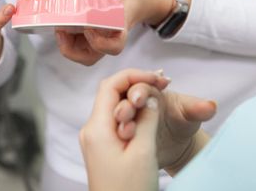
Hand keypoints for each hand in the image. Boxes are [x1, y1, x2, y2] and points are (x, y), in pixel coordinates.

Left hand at [56, 0, 175, 65]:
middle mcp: (108, 39)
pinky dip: (65, 39)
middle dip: (73, 51)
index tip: (89, 27)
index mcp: (121, 27)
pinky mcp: (89, 38)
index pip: (115, 46)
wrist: (138, 2)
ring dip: (66, 45)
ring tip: (59, 27)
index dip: (100, 43)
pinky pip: (75, 46)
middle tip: (62, 30)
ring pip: (81, 55)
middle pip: (91, 58)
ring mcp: (98, 40)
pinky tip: (60, 22)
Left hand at [80, 69, 170, 190]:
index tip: (157, 78)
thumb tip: (149, 97)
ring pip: (115, 108)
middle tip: (163, 85)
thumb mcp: (144, 151)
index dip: (134, 76)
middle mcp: (92, 131)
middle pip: (111, 94)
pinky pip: (116, 123)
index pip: (110, 86)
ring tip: (160, 99)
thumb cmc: (130, 190)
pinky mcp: (103, 150)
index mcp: (97, 128)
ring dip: (136, 102)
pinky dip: (134, 116)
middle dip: (137, 86)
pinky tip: (150, 117)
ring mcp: (96, 141)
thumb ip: (147, 118)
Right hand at [113, 79, 215, 174]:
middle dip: (124, 106)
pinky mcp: (122, 136)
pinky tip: (124, 144)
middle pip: (122, 100)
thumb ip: (198, 108)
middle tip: (125, 113)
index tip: (139, 98)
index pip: (138, 85)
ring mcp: (127, 119)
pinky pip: (116, 136)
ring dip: (119, 122)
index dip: (138, 90)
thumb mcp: (191, 113)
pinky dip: (118, 138)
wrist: (179, 144)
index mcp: (148, 90)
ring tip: (125, 131)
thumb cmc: (184, 120)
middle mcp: (133, 102)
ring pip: (116, 117)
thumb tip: (212, 106)